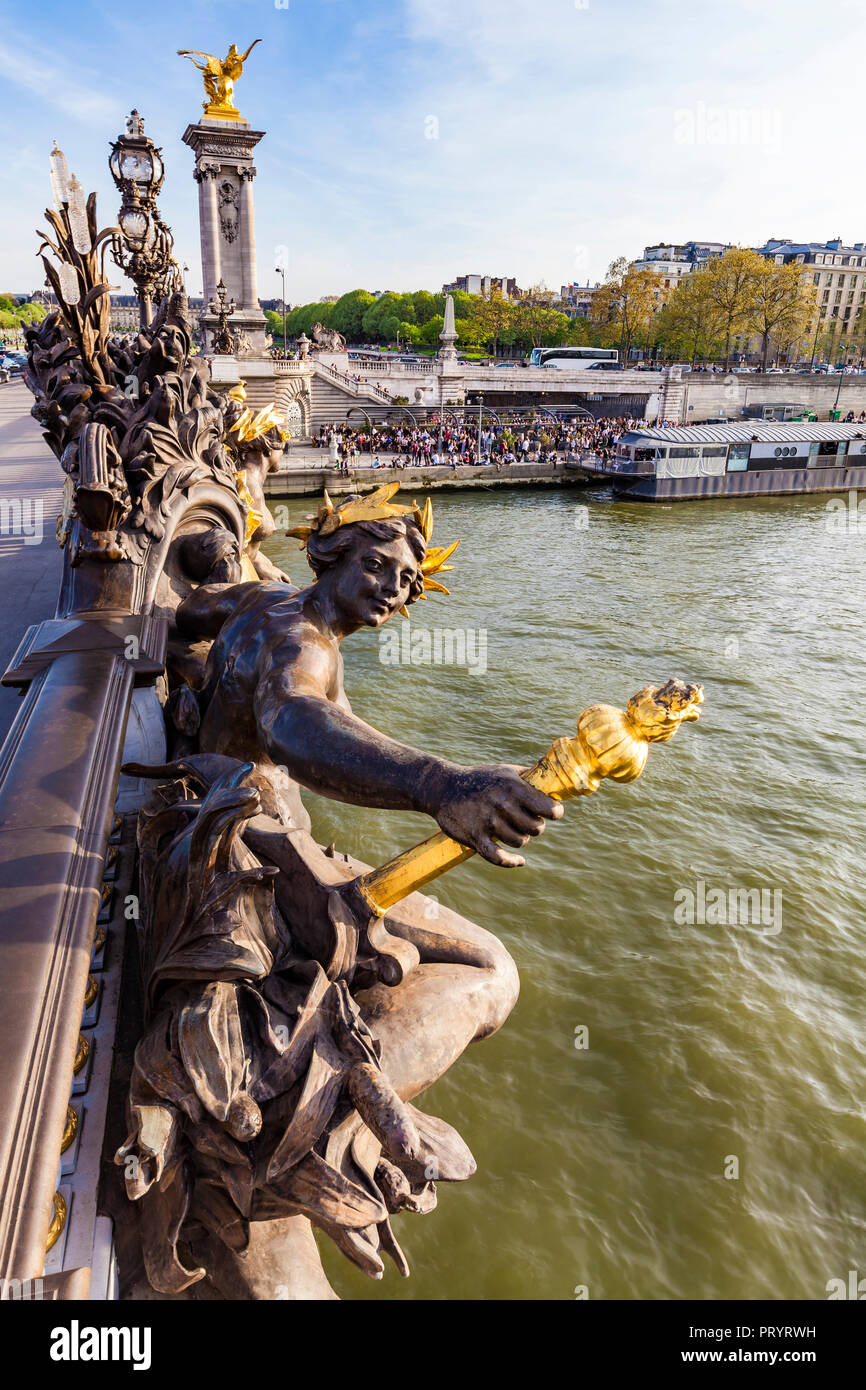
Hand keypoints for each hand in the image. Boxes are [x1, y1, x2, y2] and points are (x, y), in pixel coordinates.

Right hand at [434, 764, 563, 866]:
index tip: (553, 813)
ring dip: (521, 839)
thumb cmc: (479, 778)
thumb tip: (554, 779)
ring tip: (515, 831)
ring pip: (520, 842)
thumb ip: (529, 776)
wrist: (443, 788)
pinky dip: (512, 862)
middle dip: (536, 826)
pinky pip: (499, 858)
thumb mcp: (504, 771)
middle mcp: (503, 805)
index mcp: (513, 787)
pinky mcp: (476, 837)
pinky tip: (520, 861)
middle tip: (528, 822)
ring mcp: (488, 822)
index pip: (547, 808)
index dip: (555, 812)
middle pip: (536, 828)